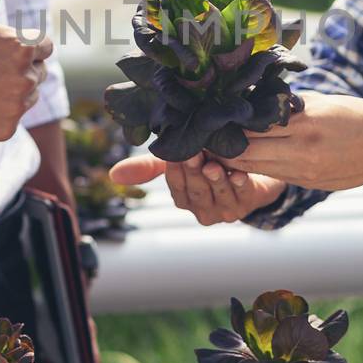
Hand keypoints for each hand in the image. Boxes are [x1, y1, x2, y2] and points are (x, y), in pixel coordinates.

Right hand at [0, 0, 52, 140]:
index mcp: (22, 46)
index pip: (42, 45)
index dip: (18, 42)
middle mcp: (24, 79)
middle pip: (38, 70)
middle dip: (17, 66)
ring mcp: (14, 108)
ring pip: (27, 95)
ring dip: (10, 89)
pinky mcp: (3, 131)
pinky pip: (12, 118)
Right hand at [110, 153, 286, 225]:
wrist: (250, 173)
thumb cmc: (207, 164)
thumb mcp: (177, 162)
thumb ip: (148, 167)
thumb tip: (113, 174)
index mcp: (183, 199)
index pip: (175, 186)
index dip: (174, 171)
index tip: (174, 153)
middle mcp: (201, 209)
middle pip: (196, 191)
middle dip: (194, 172)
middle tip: (193, 153)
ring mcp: (224, 210)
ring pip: (218, 194)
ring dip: (215, 180)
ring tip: (213, 164)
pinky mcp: (246, 205)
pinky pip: (242, 195)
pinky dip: (240, 184)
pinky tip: (239, 174)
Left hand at [219, 92, 362, 190]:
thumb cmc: (357, 116)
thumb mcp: (323, 103)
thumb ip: (290, 107)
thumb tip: (256, 103)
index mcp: (306, 123)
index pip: (253, 127)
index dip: (228, 126)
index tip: (211, 118)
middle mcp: (302, 150)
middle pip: (246, 153)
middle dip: (223, 147)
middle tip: (207, 137)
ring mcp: (304, 171)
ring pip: (255, 168)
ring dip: (235, 161)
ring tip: (219, 149)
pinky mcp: (307, 183)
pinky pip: (273, 175)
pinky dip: (256, 167)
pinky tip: (245, 160)